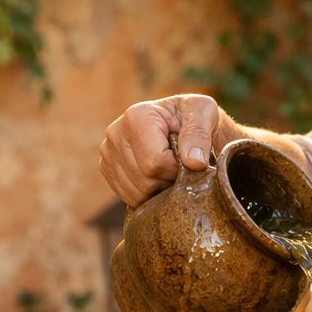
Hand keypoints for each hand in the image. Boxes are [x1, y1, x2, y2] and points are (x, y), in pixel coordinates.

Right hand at [97, 93, 225, 206]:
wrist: (181, 122)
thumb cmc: (194, 115)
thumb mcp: (204, 112)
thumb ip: (200, 134)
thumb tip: (194, 163)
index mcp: (136, 116)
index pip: (155, 163)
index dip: (177, 170)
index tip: (188, 160)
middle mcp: (115, 133)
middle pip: (145, 181)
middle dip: (169, 181)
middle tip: (180, 167)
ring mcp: (108, 153)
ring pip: (137, 194)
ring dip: (160, 191)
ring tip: (169, 170)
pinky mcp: (107, 169)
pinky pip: (129, 198)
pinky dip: (148, 196)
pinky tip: (158, 178)